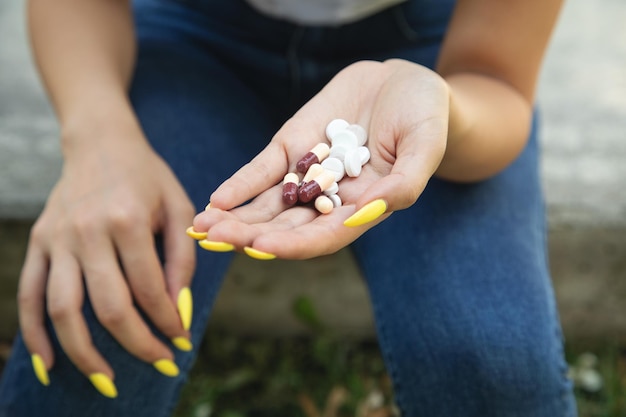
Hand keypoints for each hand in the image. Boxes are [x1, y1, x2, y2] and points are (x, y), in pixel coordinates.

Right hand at [18, 121, 195, 395]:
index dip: (167, 321)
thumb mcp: (177, 207)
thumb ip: (181, 257)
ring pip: (64, 310)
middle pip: (109, 307)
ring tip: (108, 381)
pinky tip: (49, 363)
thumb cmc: (147, 177)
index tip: (181, 340)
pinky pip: (29, 296)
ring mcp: (56, 240)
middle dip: (138, 344)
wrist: (100, 143)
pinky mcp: (38, 244)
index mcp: (127, 220)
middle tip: (160, 364)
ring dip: (85, 354)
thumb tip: (177, 308)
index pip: (149, 288)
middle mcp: (87, 232)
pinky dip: (36, 334)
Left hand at [193, 59, 448, 258]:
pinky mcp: (293, 146)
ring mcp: (309, 173)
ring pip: (268, 203)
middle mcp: (331, 198)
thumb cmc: (425, 118)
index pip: (323, 236)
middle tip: (215, 239)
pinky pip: (263, 170)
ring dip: (237, 217)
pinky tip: (217, 199)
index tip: (261, 247)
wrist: (404, 83)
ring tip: (203, 227)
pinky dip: (241, 185)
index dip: (293, 243)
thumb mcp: (425, 147)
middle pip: (287, 225)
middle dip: (250, 234)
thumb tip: (368, 212)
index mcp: (363, 209)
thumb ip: (403, 184)